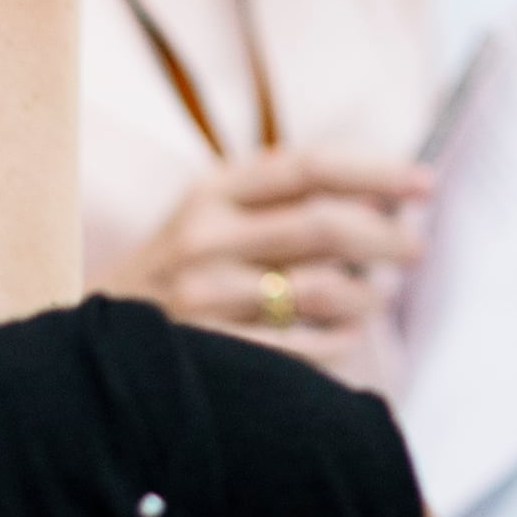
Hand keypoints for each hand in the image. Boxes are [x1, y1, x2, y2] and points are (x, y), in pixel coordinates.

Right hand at [95, 148, 430, 365]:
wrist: (91, 347)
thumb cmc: (174, 275)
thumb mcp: (207, 217)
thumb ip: (279, 199)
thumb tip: (383, 198)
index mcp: (210, 191)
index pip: (309, 166)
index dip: (375, 171)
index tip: (425, 182)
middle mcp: (204, 237)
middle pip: (325, 226)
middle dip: (387, 237)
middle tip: (417, 247)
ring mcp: (204, 297)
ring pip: (322, 290)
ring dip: (367, 296)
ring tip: (378, 297)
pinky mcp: (209, 351)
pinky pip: (302, 346)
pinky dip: (339, 340)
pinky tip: (347, 335)